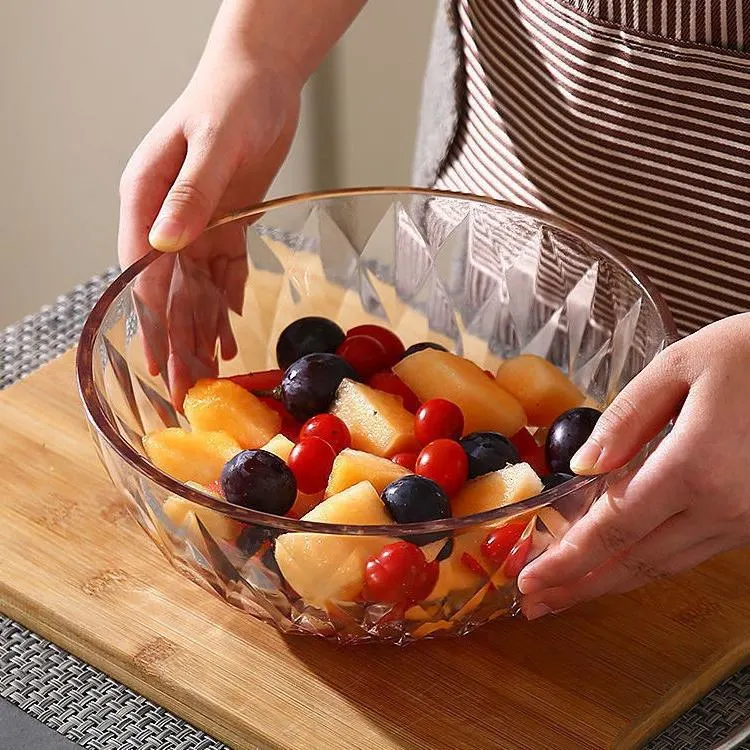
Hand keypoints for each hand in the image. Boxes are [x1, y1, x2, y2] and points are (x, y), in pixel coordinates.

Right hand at [118, 53, 299, 404]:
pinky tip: (231, 336)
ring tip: (210, 376)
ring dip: (201, 333)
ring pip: (194, 291)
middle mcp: (165, 220)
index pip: (143, 273)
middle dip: (175, 341)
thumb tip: (164, 244)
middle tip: (185, 389)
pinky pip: (222, 275)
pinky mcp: (226, 225)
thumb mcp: (213, 144)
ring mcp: (195, 225)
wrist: (259, 78)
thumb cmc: (230, 99)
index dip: (152, 321)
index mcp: (146, 200)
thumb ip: (190, 193)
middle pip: (167, 292)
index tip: (160, 362)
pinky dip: (226, 306)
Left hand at [518, 313, 749, 618]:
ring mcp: (745, 519)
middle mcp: (724, 506)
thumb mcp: (681, 366)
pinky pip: (692, 551)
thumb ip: (626, 418)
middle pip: (635, 560)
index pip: (613, 527)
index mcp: (696, 466)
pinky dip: (648, 562)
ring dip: (612, 581)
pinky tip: (620, 562)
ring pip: (665, 564)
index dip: (567, 559)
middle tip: (537, 603)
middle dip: (580, 585)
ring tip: (568, 592)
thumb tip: (582, 465)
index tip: (530, 582)